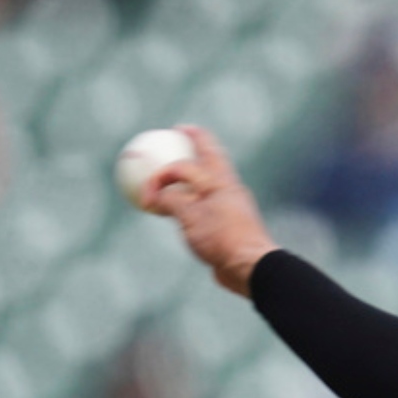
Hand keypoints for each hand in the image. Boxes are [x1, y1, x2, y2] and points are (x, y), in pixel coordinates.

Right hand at [143, 124, 276, 296]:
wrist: (250, 266)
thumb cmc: (222, 237)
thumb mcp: (189, 216)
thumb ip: (170, 200)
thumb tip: (154, 196)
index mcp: (219, 180)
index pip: (186, 164)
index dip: (163, 170)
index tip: (148, 185)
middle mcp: (227, 188)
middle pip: (210, 156)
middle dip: (195, 140)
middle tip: (179, 131)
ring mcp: (230, 204)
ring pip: (210, 180)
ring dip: (194, 171)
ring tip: (178, 168)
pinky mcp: (228, 223)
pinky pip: (206, 205)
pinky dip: (192, 200)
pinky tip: (182, 209)